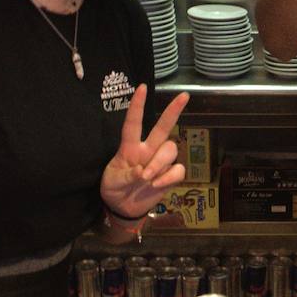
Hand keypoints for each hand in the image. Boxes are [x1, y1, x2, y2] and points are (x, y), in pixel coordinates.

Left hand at [99, 88, 189, 217]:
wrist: (123, 209)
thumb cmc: (114, 189)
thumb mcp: (112, 181)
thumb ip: (125, 176)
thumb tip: (142, 172)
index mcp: (130, 147)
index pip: (133, 123)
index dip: (137, 106)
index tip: (142, 87)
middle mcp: (147, 150)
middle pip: (163, 127)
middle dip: (173, 111)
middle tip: (184, 96)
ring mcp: (159, 162)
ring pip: (170, 149)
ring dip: (160, 163)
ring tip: (147, 178)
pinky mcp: (170, 176)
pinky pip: (178, 170)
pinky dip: (168, 177)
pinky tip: (156, 184)